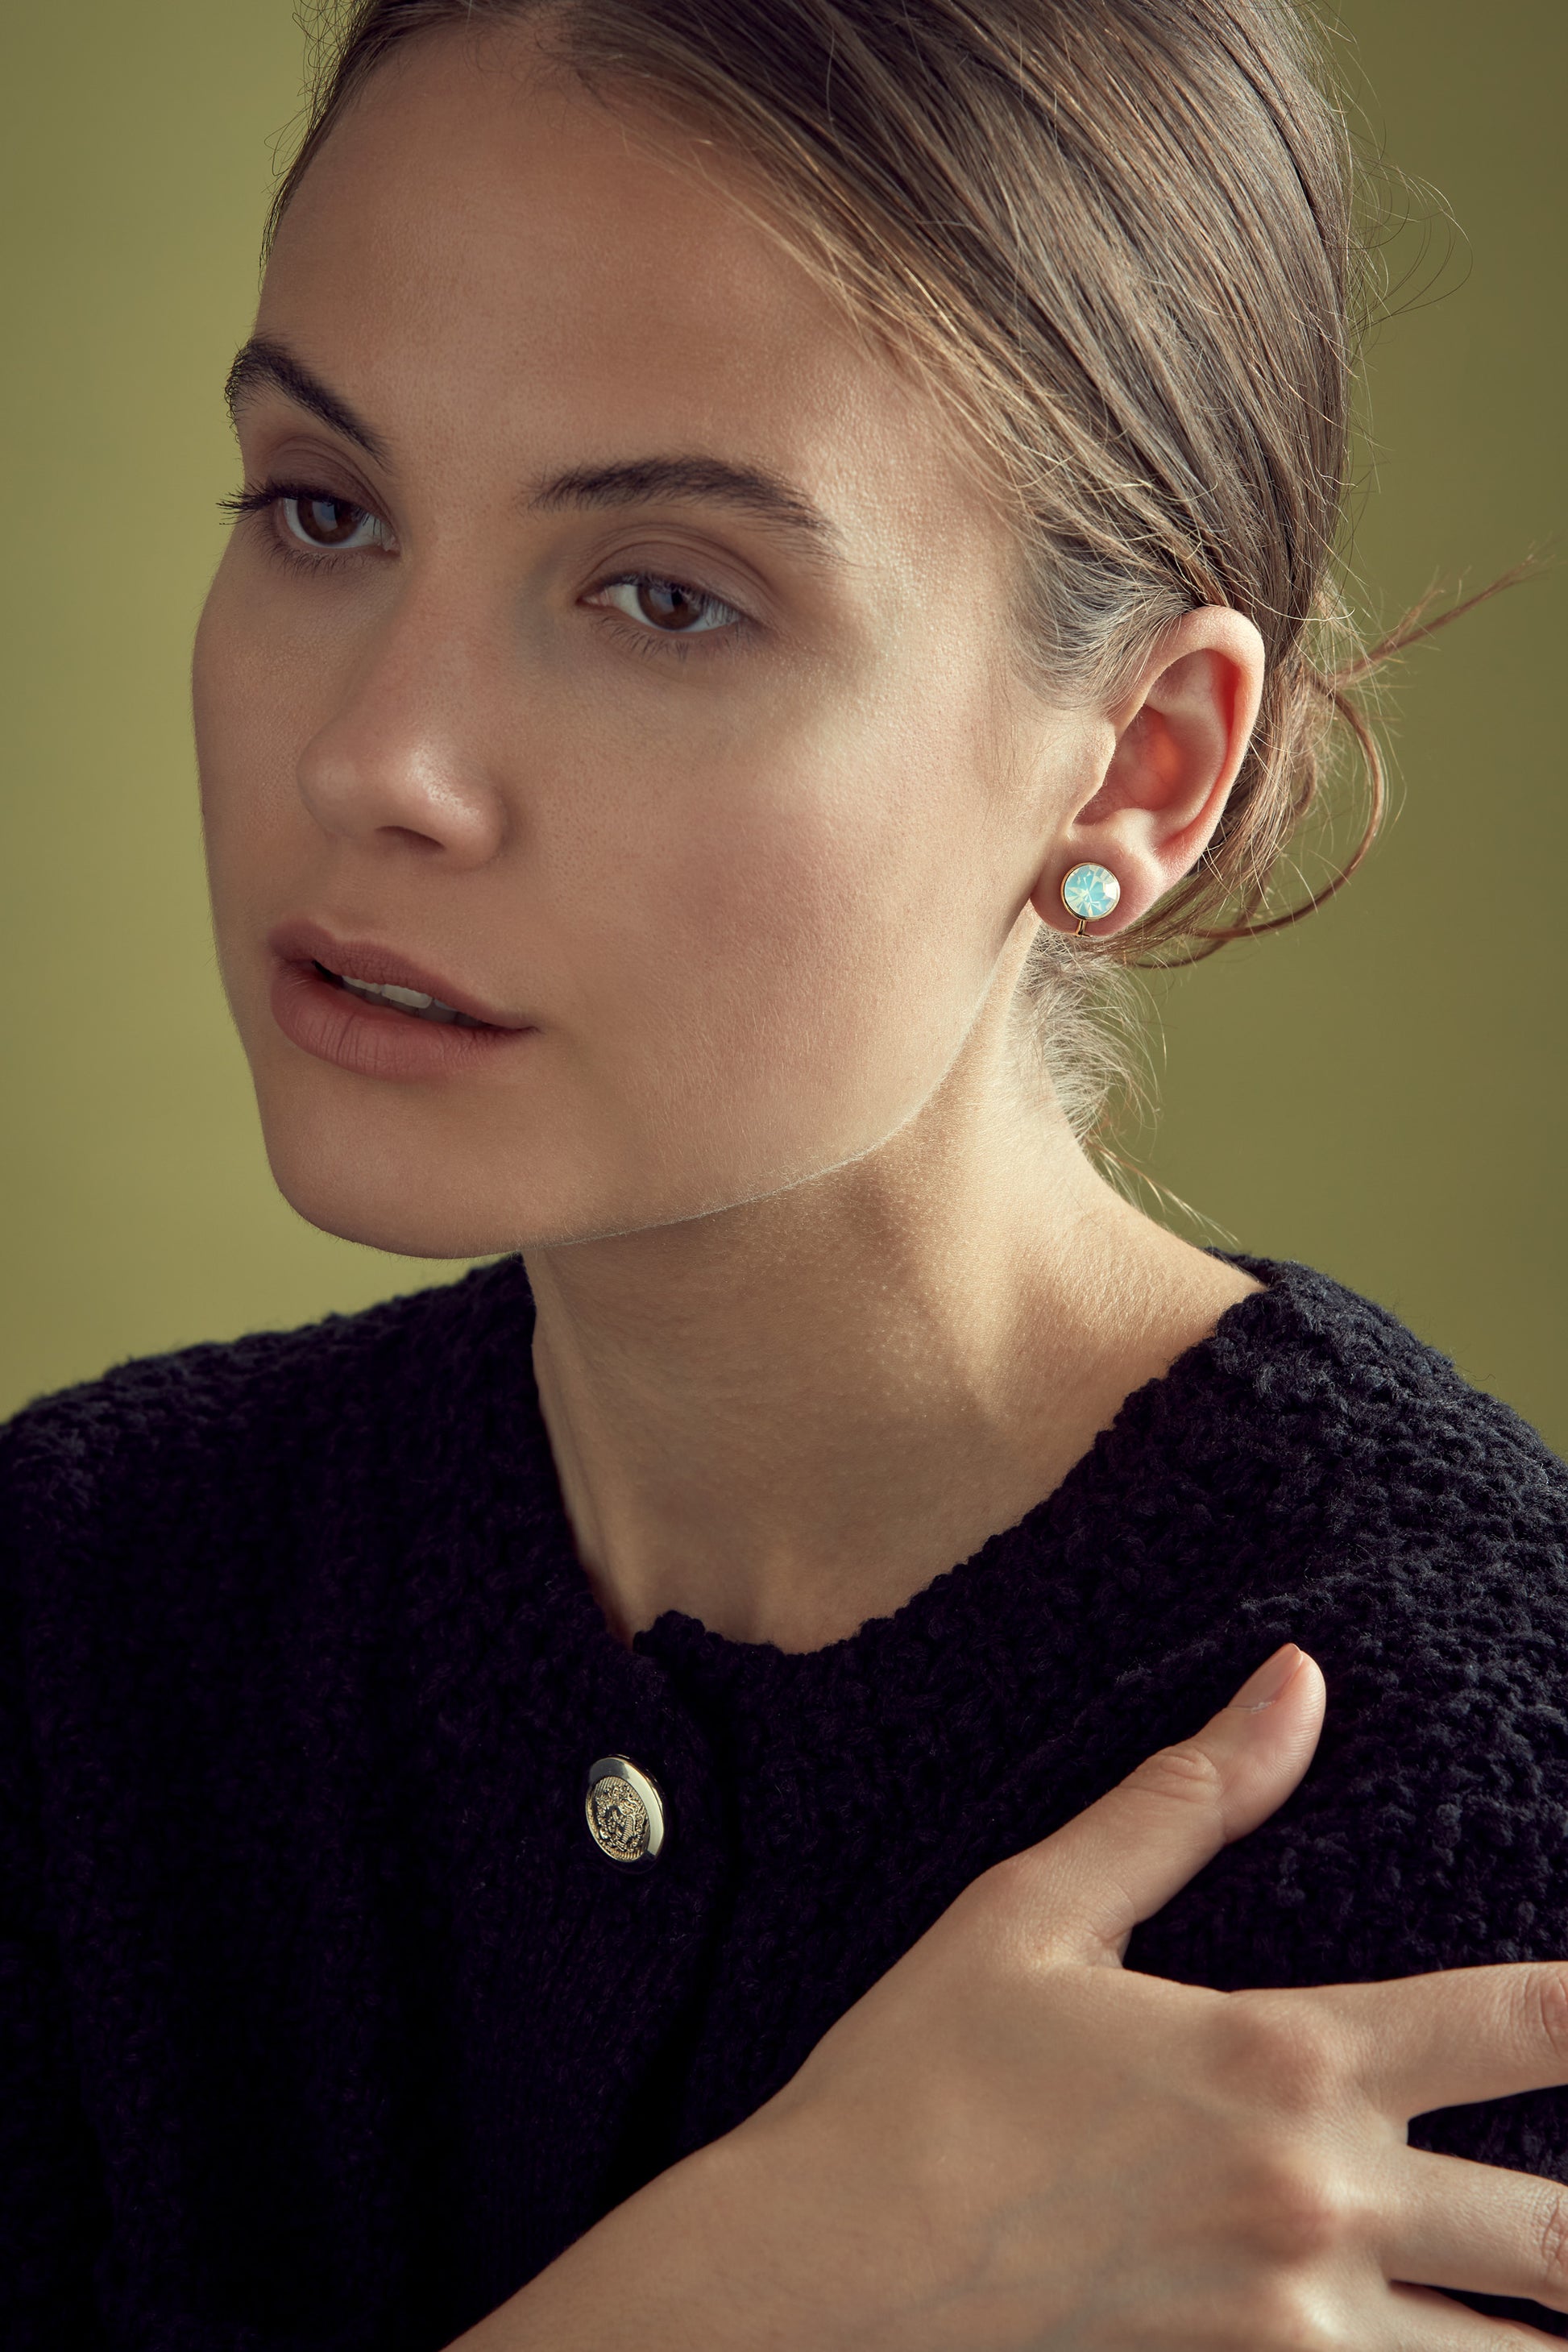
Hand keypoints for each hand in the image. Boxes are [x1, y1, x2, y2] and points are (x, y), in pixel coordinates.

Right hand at [463, 1644, 1567, 2348]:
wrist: (820, 2274)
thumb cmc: (918, 2078)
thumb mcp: (1039, 1909)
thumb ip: (1187, 1797)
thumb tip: (1295, 1679)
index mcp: (1282, 2054)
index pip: (1522, 2022)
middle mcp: (1319, 2196)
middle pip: (1565, 2234)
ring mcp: (1295, 2328)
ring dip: (1547, 2321)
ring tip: (1555, 2291)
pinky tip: (1461, 2349)